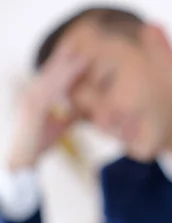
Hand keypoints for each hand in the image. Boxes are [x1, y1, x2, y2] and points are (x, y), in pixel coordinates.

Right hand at [7, 44, 88, 169]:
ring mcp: (30, 99)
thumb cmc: (40, 144)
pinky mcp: (32, 108)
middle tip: (84, 51)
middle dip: (67, 62)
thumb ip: (70, 116)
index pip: (52, 78)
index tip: (83, 59)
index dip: (67, 68)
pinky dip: (61, 82)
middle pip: (51, 73)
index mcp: (36, 96)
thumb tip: (85, 111)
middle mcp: (31, 93)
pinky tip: (73, 75)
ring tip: (82, 59)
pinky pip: (49, 91)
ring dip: (67, 68)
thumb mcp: (59, 126)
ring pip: (51, 79)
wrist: (23, 160)